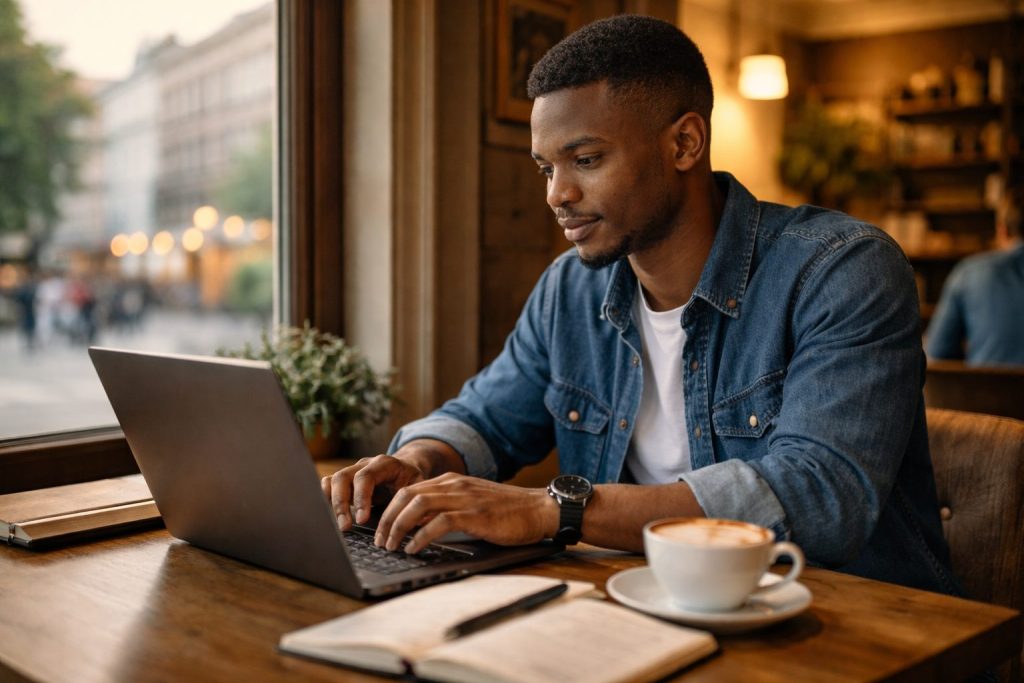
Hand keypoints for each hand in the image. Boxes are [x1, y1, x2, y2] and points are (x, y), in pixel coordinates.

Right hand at [321, 454, 426, 530]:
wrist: (406, 468)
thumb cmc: (412, 480)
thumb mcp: (419, 486)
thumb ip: (416, 500)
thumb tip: (418, 520)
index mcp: (384, 464)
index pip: (365, 476)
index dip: (361, 498)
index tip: (362, 519)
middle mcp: (364, 464)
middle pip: (343, 477)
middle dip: (341, 503)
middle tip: (345, 526)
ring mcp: (352, 471)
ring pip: (332, 481)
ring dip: (332, 504)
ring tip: (338, 526)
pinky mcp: (345, 481)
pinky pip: (328, 485)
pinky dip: (326, 499)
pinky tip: (330, 517)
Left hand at [374, 473, 558, 553]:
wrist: (540, 509)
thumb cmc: (509, 512)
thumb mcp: (473, 504)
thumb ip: (448, 508)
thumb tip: (421, 527)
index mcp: (452, 481)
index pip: (409, 490)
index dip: (390, 510)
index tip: (381, 529)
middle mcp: (454, 485)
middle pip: (406, 495)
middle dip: (387, 519)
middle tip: (379, 540)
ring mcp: (464, 498)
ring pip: (417, 505)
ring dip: (398, 527)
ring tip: (391, 546)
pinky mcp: (474, 514)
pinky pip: (438, 522)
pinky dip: (421, 536)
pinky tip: (414, 548)